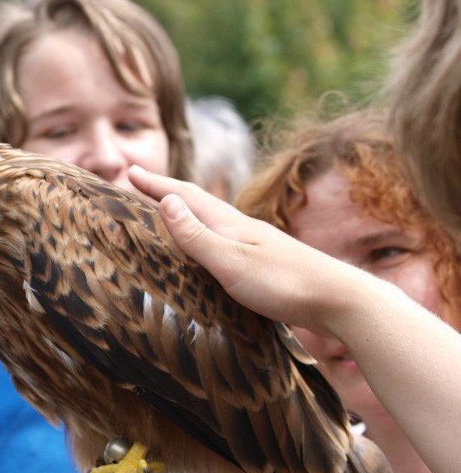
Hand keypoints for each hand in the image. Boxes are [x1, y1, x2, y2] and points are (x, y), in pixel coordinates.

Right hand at [127, 165, 370, 338]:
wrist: (341, 301)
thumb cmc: (286, 283)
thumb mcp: (232, 262)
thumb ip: (198, 235)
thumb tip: (166, 200)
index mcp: (230, 224)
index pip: (185, 196)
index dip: (156, 184)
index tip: (130, 171)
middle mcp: (242, 228)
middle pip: (198, 203)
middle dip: (167, 193)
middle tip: (141, 185)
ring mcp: (256, 245)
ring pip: (211, 221)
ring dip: (186, 213)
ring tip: (168, 213)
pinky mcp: (265, 264)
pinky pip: (223, 241)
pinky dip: (205, 236)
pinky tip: (210, 251)